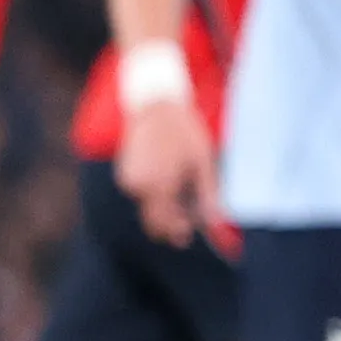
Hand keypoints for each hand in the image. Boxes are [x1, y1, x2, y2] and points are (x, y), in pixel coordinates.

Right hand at [116, 98, 225, 250]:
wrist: (155, 106)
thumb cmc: (184, 133)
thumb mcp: (203, 165)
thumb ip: (208, 198)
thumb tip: (216, 224)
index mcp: (159, 187)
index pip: (164, 225)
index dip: (178, 233)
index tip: (190, 235)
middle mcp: (138, 187)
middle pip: (151, 222)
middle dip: (169, 226)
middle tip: (188, 224)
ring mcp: (127, 180)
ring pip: (146, 208)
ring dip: (162, 209)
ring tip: (182, 190)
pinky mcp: (124, 172)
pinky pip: (141, 193)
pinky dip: (154, 195)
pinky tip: (169, 179)